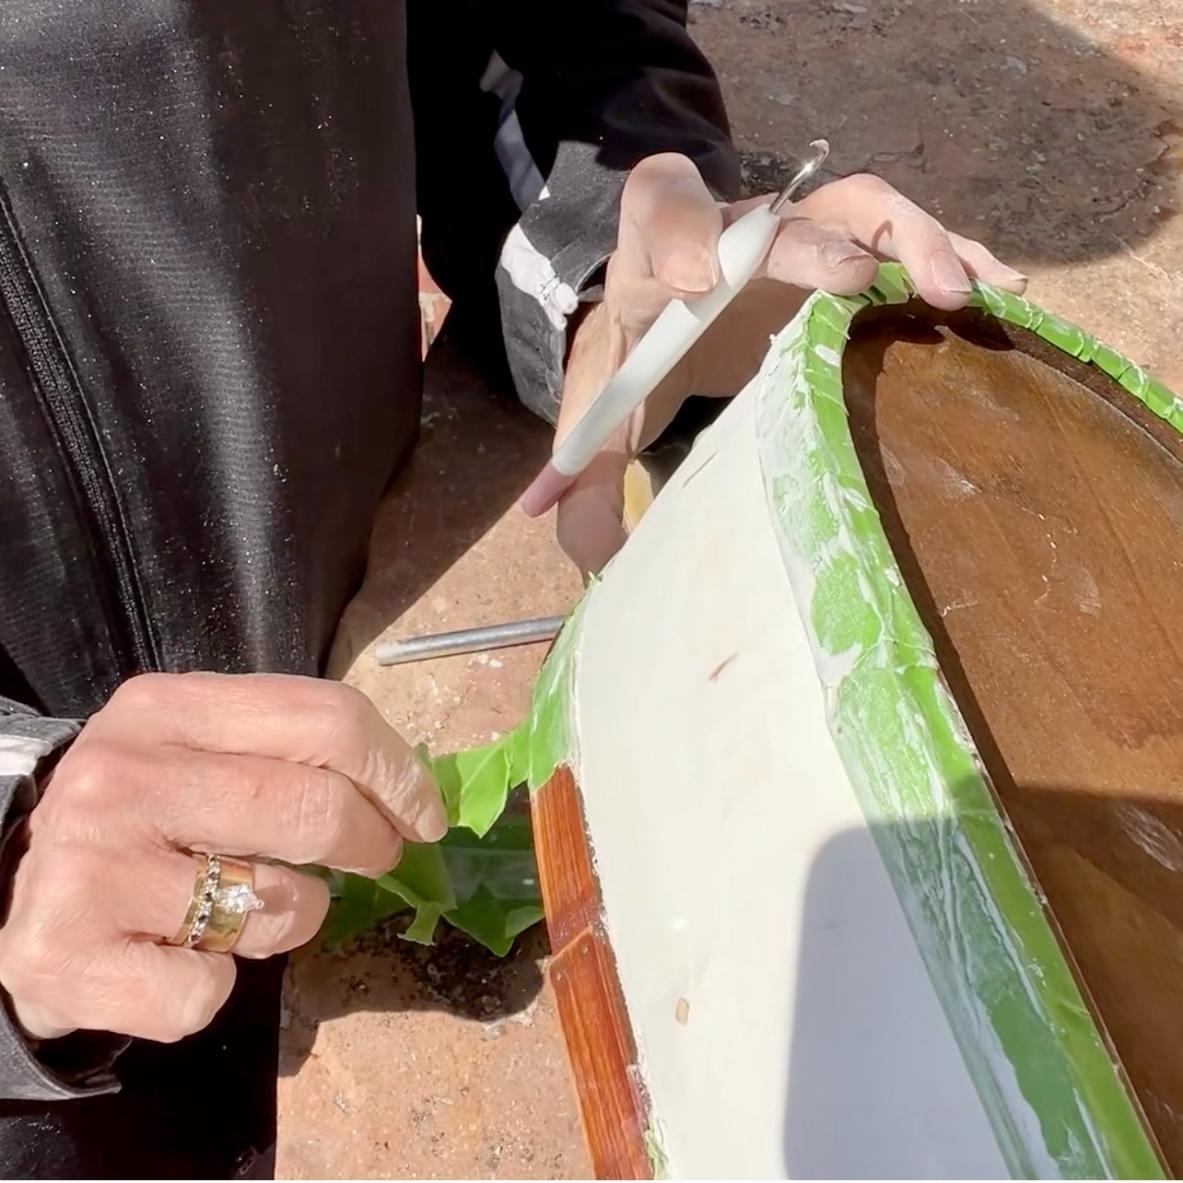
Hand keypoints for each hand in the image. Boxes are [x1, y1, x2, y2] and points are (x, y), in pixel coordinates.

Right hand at [0, 672, 444, 1041]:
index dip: (397, 772)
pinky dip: (214, 985)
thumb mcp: (199, 752)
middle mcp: (122, 775)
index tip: (425, 815)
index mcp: (168, 708)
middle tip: (379, 858)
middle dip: (372, 843)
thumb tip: (412, 796)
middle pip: (313, 808)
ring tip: (248, 904)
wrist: (10, 895)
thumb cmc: (139, 818)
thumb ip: (288, 752)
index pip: (325, 720)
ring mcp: (91, 865)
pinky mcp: (67, 954)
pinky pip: (207, 990)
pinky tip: (178, 957)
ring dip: (292, 918)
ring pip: (274, 907)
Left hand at [555, 153, 1028, 570]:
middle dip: (816, 240)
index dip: (678, 230)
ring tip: (959, 294)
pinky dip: (955, 256)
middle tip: (857, 280)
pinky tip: (999, 292)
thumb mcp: (600, 412)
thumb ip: (584, 472)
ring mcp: (800, 234)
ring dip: (915, 240)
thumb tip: (587, 555)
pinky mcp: (848, 251)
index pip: (659, 205)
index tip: (691, 281)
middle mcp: (735, 231)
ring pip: (862, 208)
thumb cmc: (638, 357)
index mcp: (656, 259)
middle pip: (778, 211)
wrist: (667, 308)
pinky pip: (907, 239)